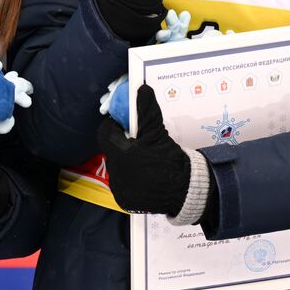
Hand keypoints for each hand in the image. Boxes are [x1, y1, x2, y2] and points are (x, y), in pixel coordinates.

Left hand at [97, 84, 189, 215]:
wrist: (184, 190)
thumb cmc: (169, 159)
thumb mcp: (158, 132)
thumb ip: (146, 111)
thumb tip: (141, 89)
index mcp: (119, 154)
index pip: (105, 134)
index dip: (114, 126)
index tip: (126, 124)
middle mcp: (115, 173)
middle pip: (112, 151)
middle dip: (122, 144)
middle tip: (140, 141)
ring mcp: (119, 189)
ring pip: (117, 167)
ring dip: (126, 161)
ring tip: (145, 159)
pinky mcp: (124, 201)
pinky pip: (123, 184)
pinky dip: (130, 177)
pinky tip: (145, 175)